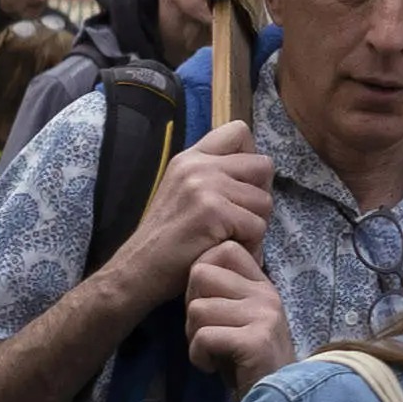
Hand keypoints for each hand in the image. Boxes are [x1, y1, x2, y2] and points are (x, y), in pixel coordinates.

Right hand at [117, 114, 275, 293]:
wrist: (138, 270)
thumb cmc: (169, 239)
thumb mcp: (184, 193)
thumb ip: (213, 175)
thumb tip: (258, 173)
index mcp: (191, 158)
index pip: (239, 131)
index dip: (251, 158)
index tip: (240, 187)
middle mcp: (197, 165)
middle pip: (263, 166)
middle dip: (259, 196)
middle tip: (239, 220)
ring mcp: (204, 186)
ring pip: (264, 201)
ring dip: (255, 226)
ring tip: (229, 239)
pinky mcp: (212, 212)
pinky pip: (257, 227)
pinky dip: (250, 246)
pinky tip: (226, 250)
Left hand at [180, 241, 288, 386]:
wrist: (274, 401)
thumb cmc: (248, 362)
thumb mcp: (241, 319)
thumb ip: (225, 293)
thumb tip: (194, 270)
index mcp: (262, 285)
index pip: (224, 250)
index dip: (202, 272)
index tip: (210, 304)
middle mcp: (266, 294)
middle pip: (201, 274)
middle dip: (192, 306)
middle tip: (208, 332)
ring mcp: (264, 316)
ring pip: (197, 309)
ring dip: (194, 337)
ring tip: (214, 352)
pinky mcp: (255, 341)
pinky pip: (203, 337)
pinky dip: (199, 357)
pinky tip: (214, 366)